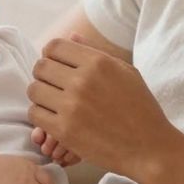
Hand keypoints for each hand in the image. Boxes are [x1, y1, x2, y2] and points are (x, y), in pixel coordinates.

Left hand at [27, 34, 183, 179]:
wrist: (149, 148)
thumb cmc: (140, 108)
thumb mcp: (125, 72)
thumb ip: (95, 52)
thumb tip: (71, 36)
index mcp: (98, 62)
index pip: (54, 46)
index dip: (51, 55)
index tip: (56, 67)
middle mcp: (82, 80)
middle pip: (40, 67)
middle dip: (44, 75)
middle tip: (55, 87)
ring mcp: (72, 106)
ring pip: (34, 90)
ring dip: (41, 96)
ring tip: (54, 103)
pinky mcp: (64, 130)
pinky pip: (34, 114)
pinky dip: (40, 116)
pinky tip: (54, 119)